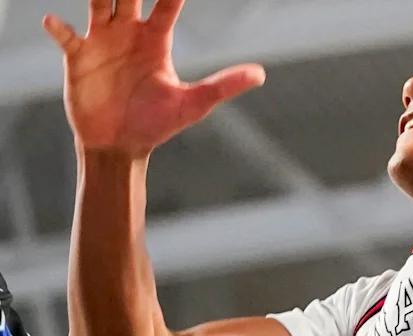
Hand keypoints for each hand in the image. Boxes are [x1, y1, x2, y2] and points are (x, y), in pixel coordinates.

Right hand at [43, 0, 264, 155]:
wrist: (122, 146)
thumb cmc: (158, 124)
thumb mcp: (193, 104)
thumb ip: (224, 86)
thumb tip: (260, 74)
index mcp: (156, 40)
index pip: (167, 3)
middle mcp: (128, 33)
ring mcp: (102, 42)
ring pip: (98, 3)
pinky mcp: (78, 58)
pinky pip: (67, 36)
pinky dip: (59, 28)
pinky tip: (54, 22)